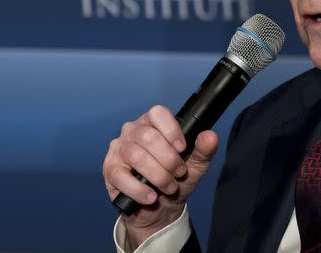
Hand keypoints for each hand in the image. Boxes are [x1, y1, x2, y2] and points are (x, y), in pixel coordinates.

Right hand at [103, 105, 218, 246]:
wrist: (160, 207)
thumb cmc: (176, 178)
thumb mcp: (196, 164)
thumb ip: (204, 149)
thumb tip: (210, 136)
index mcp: (153, 123)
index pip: (158, 113)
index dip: (171, 130)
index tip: (182, 148)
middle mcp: (133, 131)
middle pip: (148, 136)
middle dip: (168, 159)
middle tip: (179, 173)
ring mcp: (119, 149)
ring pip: (136, 156)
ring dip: (157, 175)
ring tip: (169, 187)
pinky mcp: (110, 169)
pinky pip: (121, 177)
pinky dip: (139, 189)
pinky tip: (151, 197)